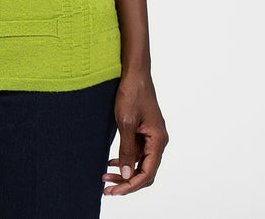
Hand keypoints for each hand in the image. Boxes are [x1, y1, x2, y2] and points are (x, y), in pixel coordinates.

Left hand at [102, 69, 167, 195]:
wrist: (134, 72)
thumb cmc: (132, 94)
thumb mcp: (125, 123)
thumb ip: (127, 150)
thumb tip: (126, 175)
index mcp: (158, 140)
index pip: (147, 173)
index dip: (131, 185)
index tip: (115, 191)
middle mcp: (158, 141)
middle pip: (145, 171)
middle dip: (127, 182)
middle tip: (107, 190)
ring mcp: (151, 136)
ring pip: (140, 163)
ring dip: (124, 172)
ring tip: (106, 178)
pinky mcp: (144, 131)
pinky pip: (137, 152)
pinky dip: (125, 159)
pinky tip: (111, 162)